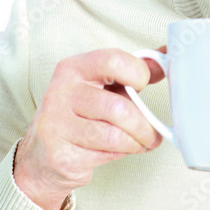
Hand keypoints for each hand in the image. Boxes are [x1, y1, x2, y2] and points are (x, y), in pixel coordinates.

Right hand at [13, 46, 166, 209]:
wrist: (43, 153)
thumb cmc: (82, 114)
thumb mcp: (105, 86)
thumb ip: (135, 71)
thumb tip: (166, 54)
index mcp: (74, 68)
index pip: (114, 61)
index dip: (138, 74)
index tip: (141, 86)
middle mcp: (61, 92)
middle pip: (120, 108)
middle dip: (144, 126)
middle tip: (152, 133)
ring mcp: (55, 124)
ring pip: (115, 135)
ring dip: (137, 143)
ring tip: (141, 142)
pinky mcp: (59, 153)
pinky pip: (104, 154)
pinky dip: (122, 154)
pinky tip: (121, 150)